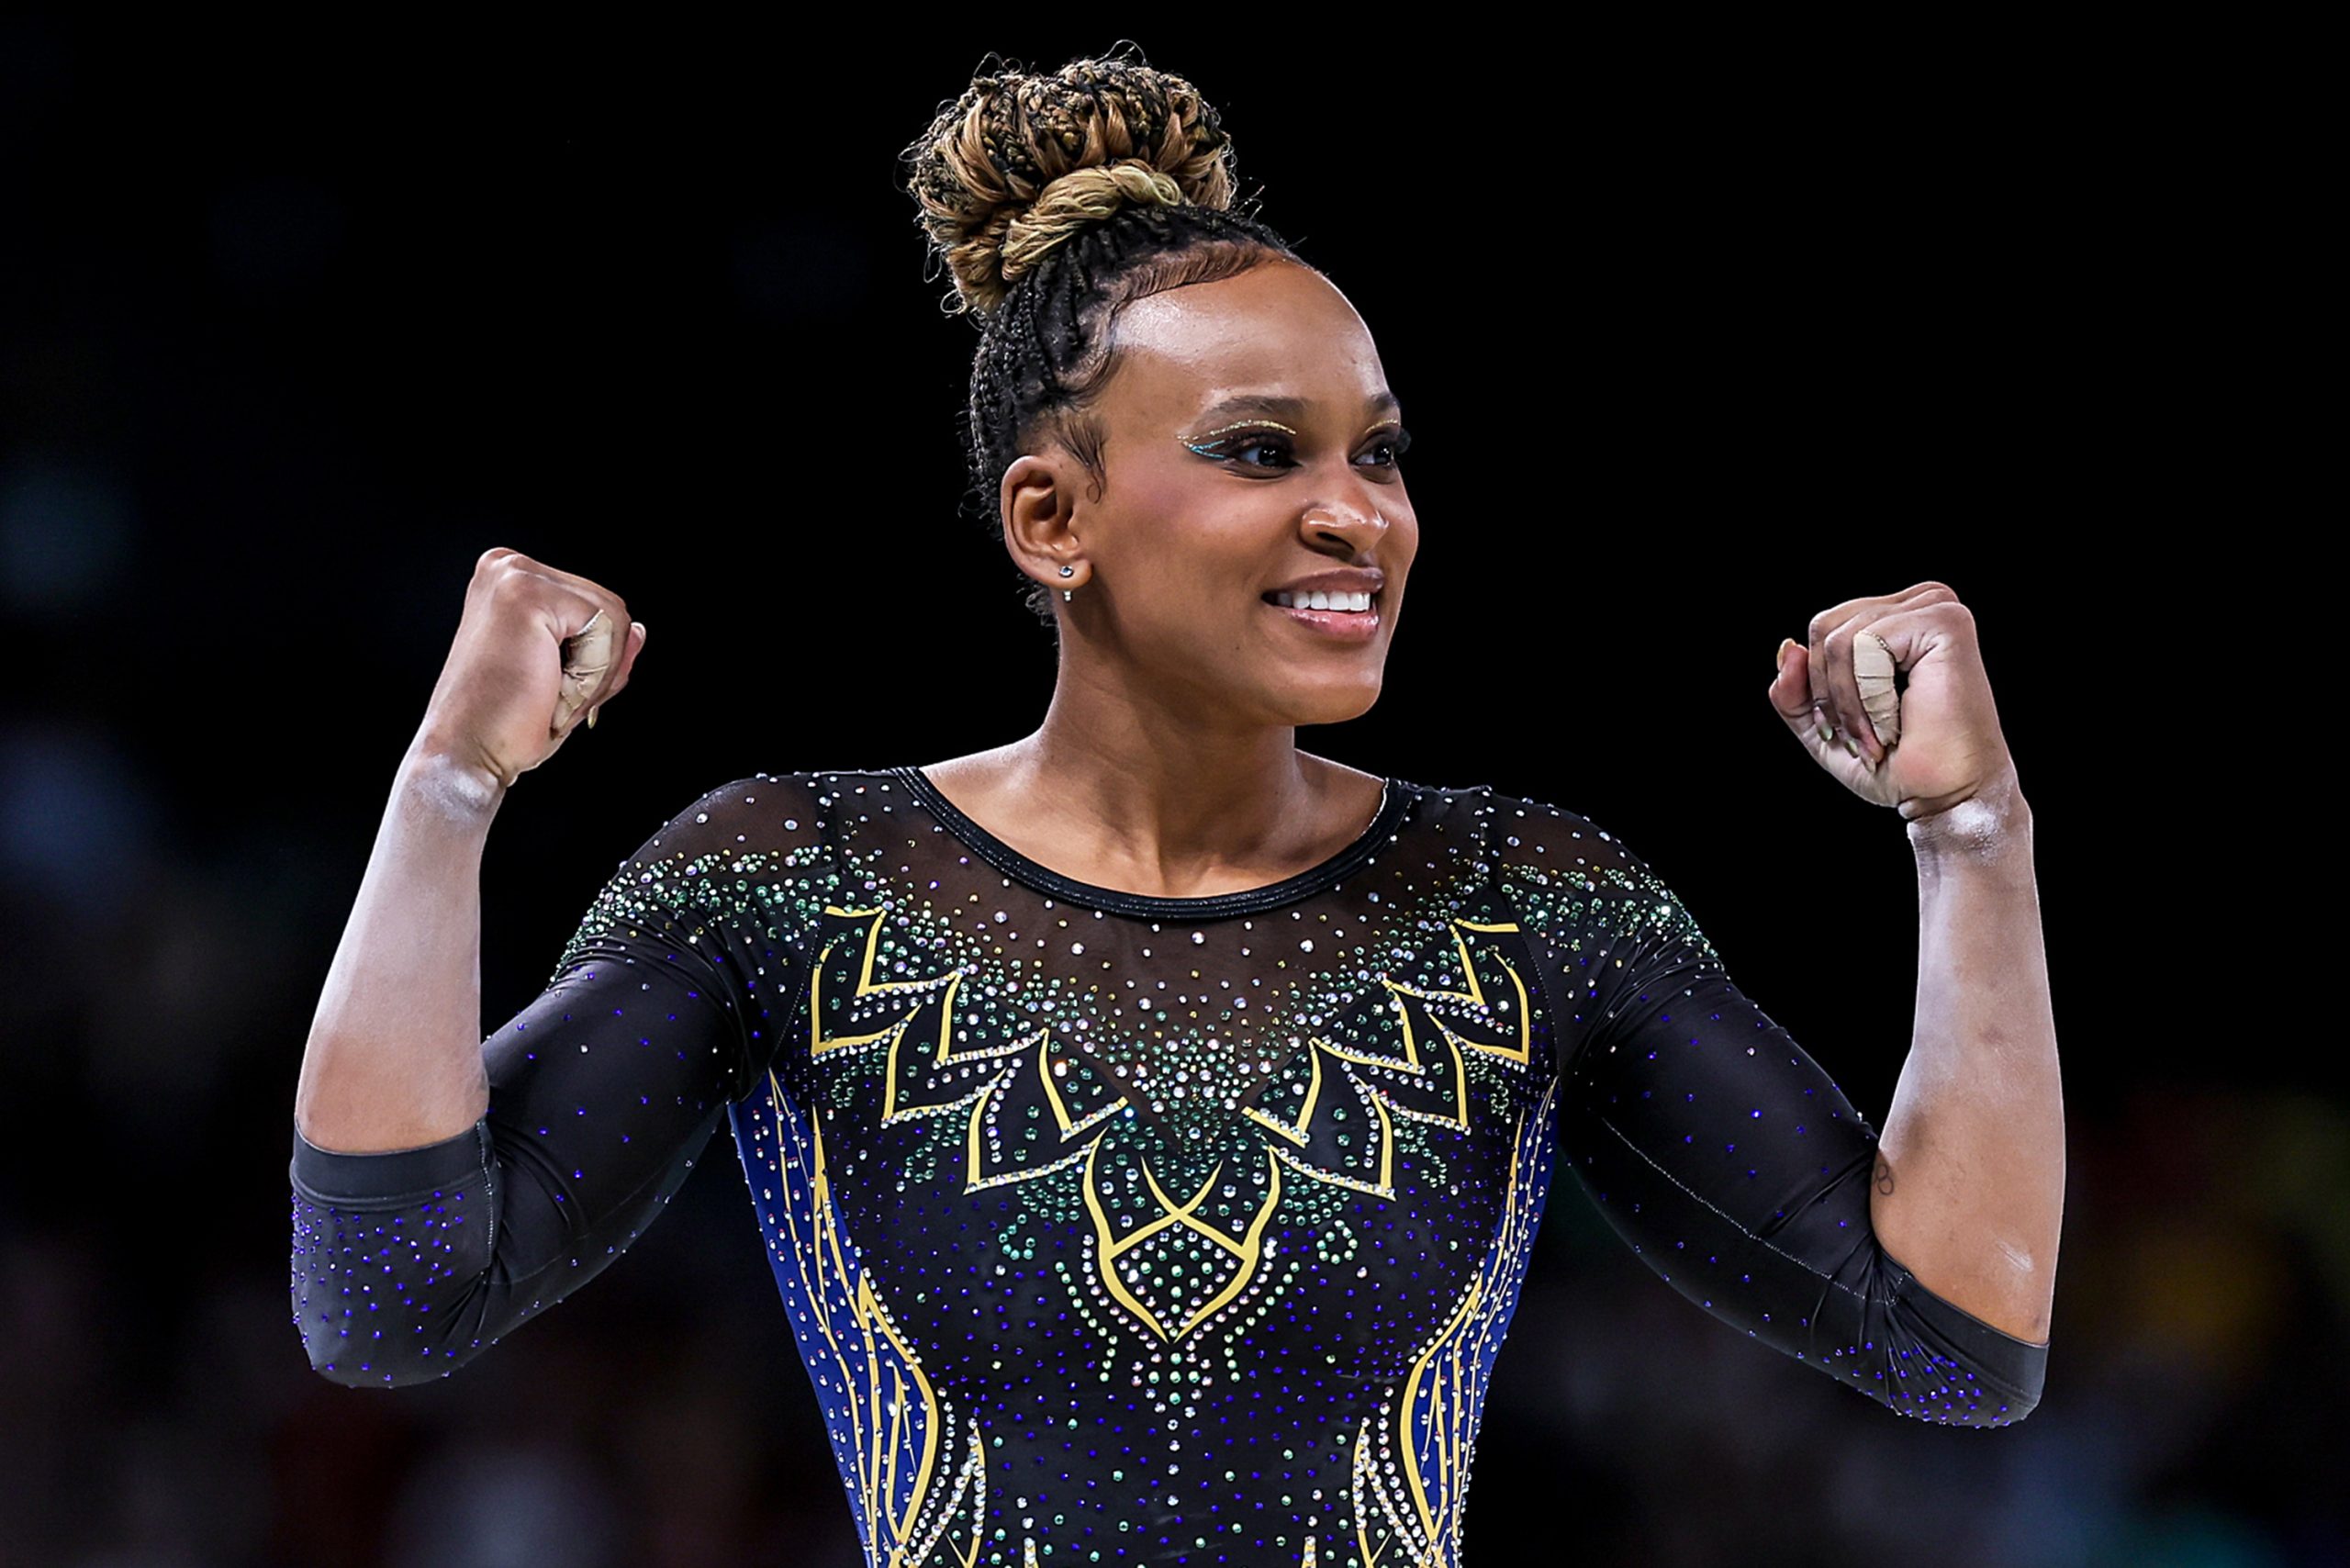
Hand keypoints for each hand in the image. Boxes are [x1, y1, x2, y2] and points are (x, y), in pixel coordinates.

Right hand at [413, 547, 647, 792]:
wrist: (465, 752)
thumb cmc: (506, 723)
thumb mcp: (568, 678)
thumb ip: (605, 648)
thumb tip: (638, 630)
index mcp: (511, 580)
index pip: (598, 608)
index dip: (595, 660)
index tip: (549, 687)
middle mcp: (508, 567)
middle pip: (611, 609)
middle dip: (598, 666)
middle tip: (547, 694)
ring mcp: (514, 575)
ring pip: (614, 620)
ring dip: (594, 673)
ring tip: (545, 691)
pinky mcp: (527, 594)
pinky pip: (607, 629)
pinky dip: (593, 674)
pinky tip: (549, 687)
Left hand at [1766, 581, 2016, 821]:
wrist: (1943, 796)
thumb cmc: (1896, 762)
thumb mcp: (1825, 725)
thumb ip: (1795, 690)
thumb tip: (1787, 647)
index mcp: (1898, 616)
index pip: (1823, 627)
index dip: (1818, 686)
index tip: (1845, 733)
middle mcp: (1921, 602)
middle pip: (1825, 627)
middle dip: (1829, 694)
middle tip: (1860, 738)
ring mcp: (1935, 607)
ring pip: (1839, 639)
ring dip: (1850, 703)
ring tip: (1881, 735)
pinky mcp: (1945, 622)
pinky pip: (1865, 642)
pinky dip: (1868, 695)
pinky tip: (1897, 721)